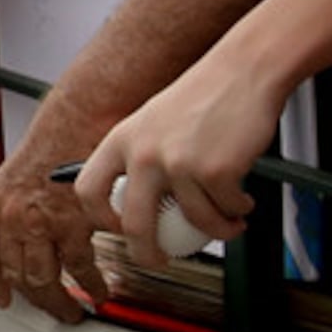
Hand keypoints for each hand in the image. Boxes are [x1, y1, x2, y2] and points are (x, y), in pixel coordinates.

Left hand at [0, 134, 107, 321]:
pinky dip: (91, 286)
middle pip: (16, 274)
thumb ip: (16, 206)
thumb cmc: (57, 138)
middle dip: (37, 300)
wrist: (80, 118)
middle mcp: (12, 217)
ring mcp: (41, 223)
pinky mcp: (73, 225)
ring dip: (61, 301)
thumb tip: (24, 233)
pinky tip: (99, 292)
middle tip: (55, 310)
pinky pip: (79, 269)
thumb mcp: (18, 173)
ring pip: (44, 279)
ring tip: (75, 310)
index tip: (3, 299)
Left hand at [72, 68, 270, 265]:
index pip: (87, 190)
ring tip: (229, 224)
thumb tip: (132, 202)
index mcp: (120, 141)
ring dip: (218, 231)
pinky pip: (227, 209)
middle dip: (148, 254)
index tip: (117, 230)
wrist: (242, 71)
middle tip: (161, 259)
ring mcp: (178, 164)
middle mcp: (143, 154)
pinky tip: (244, 202)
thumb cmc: (203, 96)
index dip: (99, 219)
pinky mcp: (215, 171)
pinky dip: (239, 212)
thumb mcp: (150, 122)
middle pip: (134, 225)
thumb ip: (137, 157)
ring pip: (195, 222)